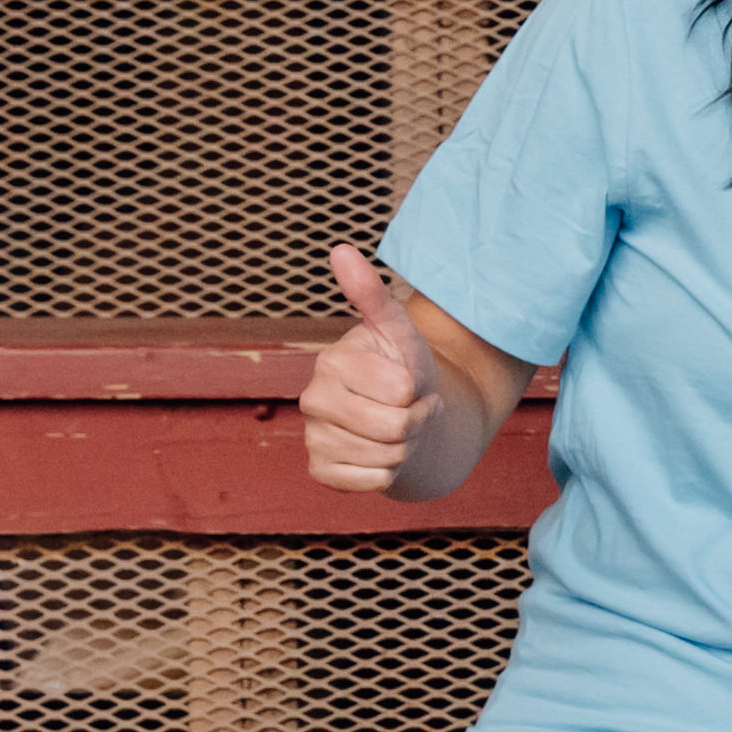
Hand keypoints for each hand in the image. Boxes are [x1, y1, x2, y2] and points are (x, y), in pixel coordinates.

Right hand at [300, 241, 437, 495]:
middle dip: (417, 420)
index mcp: (332, 362)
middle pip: (395, 426)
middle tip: (407, 407)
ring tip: (397, 428)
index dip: (419, 389)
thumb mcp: (399, 330)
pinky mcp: (321, 470)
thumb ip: (372, 295)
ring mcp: (313, 437)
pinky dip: (390, 473)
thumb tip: (341, 249)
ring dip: (406, 445)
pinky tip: (380, 453)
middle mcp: (312, 399)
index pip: (401, 389)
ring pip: (388, 456)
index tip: (408, 382)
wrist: (404, 416)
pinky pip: (373, 481)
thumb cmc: (403, 368)